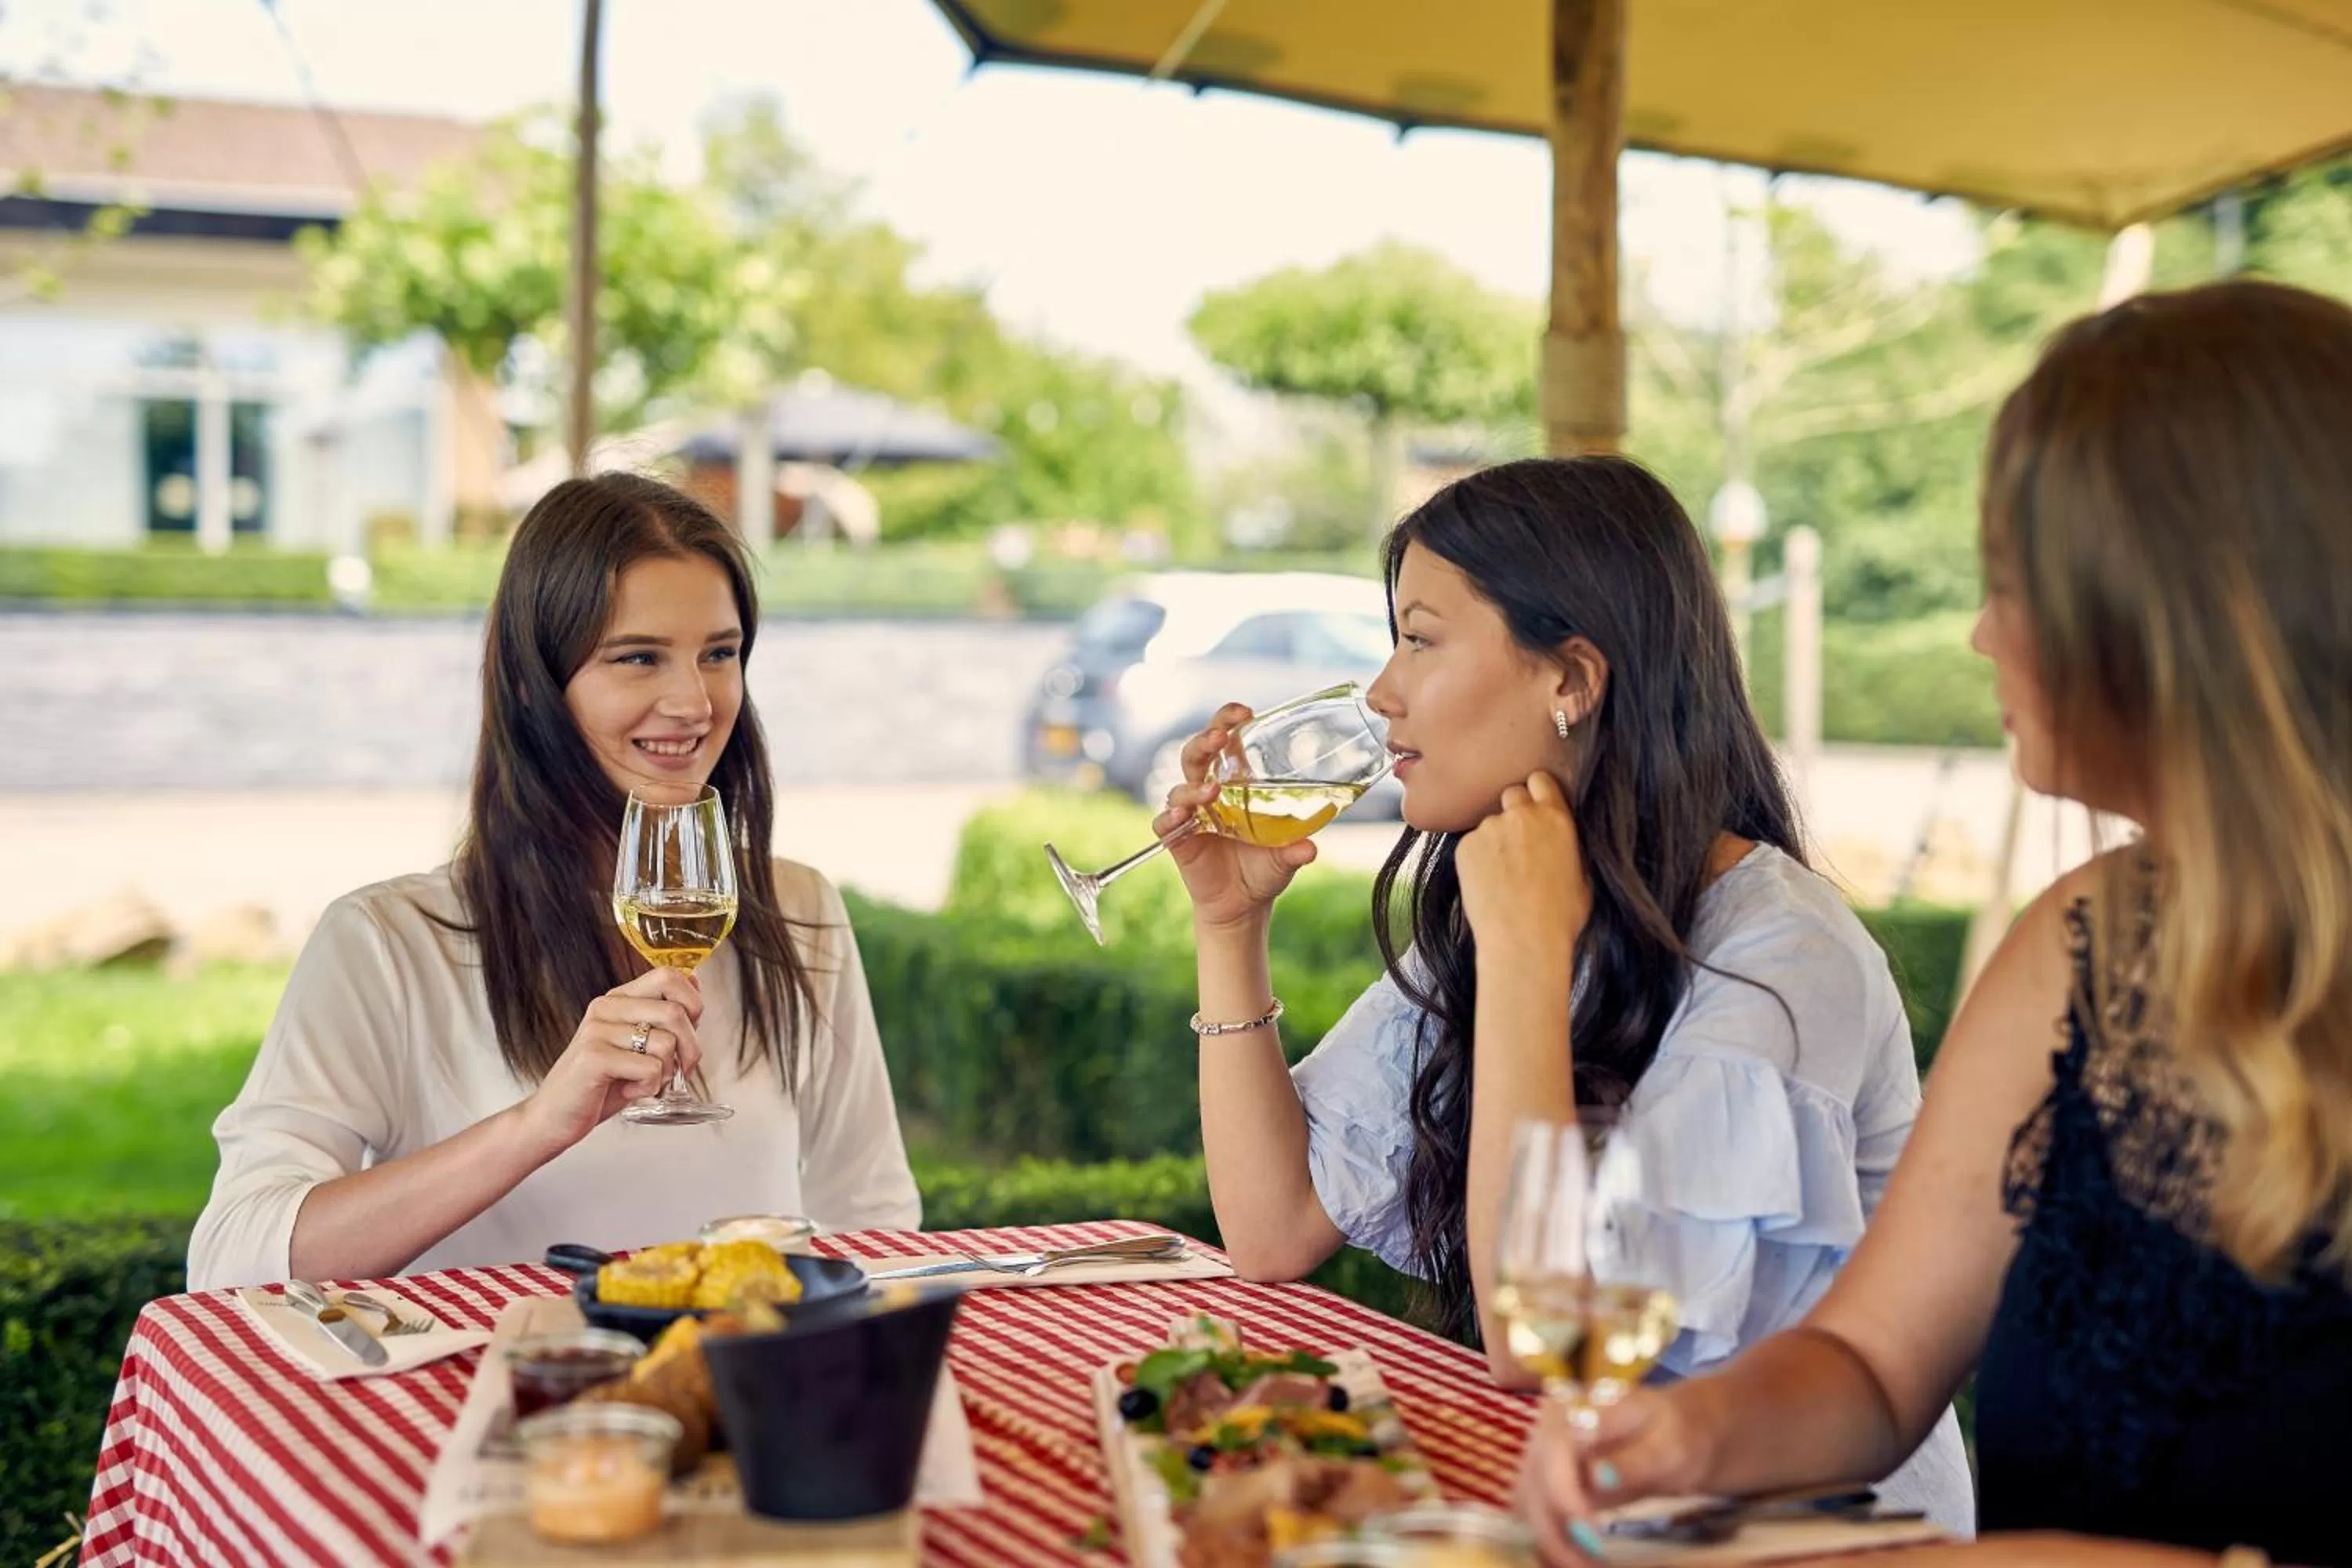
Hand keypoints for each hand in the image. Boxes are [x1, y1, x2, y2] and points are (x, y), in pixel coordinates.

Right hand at [517, 967, 704, 1155]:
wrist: (554, 1117)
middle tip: (676, 1071)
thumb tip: (694, 980)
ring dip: (667, 1074)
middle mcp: (606, 1007)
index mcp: (619, 999)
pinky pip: (650, 1068)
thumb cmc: (600, 1084)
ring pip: (666, 1043)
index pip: (669, 975)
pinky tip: (628, 1092)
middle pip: (676, 1012)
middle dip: (690, 1050)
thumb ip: (664, 1016)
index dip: (693, 1004)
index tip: (688, 1034)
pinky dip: (649, 1088)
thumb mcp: (638, 1045)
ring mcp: (597, 1030)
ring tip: (643, 1082)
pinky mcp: (594, 1056)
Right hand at [1156, 703, 1315, 933]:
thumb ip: (1295, 850)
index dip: (1228, 720)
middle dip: (1205, 740)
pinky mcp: (1177, 838)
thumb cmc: (1265, 867)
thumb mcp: (1286, 857)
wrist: (1243, 904)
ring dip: (1193, 786)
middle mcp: (1208, 790)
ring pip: (1180, 786)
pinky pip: (1165, 822)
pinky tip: (1184, 817)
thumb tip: (1310, 848)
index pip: (1225, 739)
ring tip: (1211, 792)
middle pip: (1197, 753)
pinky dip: (1170, 817)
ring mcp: (1191, 813)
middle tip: (1220, 737)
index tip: (1245, 712)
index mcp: (1235, 781)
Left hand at [1457, 770, 1590, 969]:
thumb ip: (1570, 846)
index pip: (1541, 780)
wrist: (1523, 940)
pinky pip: (1471, 844)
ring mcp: (1490, 829)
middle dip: (1515, 812)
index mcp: (1556, 818)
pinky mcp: (1466, 847)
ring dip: (1495, 840)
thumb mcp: (1584, 876)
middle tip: (1518, 844)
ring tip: (1503, 876)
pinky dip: (1476, 858)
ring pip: (1490, 824)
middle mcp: (1521, 815)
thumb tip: (1564, 840)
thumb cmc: (1560, 917)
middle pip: (1512, 794)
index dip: (1537, 792)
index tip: (1536, 807)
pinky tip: (1488, 885)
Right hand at [1519, 1388, 1716, 1563]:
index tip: (1591, 1534)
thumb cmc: (1672, 1433)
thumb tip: (1597, 1477)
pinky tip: (1576, 1559)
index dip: (1564, 1495)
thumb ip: (1635, 1460)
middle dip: (1555, 1530)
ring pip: (1528, 1504)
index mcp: (1575, 1408)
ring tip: (1588, 1566)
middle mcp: (1546, 1429)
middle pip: (1532, 1482)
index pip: (1554, 1450)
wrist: (1670, 1432)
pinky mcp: (1543, 1482)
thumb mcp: (1667, 1445)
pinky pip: (1535, 1514)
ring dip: (1551, 1541)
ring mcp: (1541, 1456)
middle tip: (1592, 1563)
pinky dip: (1551, 1540)